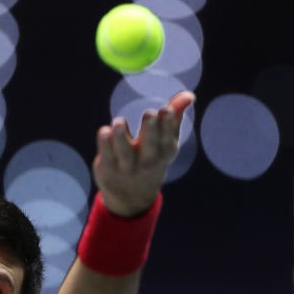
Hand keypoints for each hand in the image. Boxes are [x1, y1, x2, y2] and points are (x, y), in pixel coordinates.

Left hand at [93, 91, 195, 216]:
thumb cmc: (151, 159)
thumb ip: (175, 116)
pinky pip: (106, 153)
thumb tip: (189, 95)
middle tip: (149, 113)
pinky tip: (105, 131)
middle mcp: (147, 161)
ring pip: (124, 151)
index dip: (167, 124)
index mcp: (164, 152)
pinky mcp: (108, 167)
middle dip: (150, 129)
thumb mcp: (166, 142)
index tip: (166, 109)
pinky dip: (104, 143)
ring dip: (121, 136)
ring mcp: (126, 166)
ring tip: (119, 122)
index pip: (167, 138)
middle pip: (149, 146)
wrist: (131, 198)